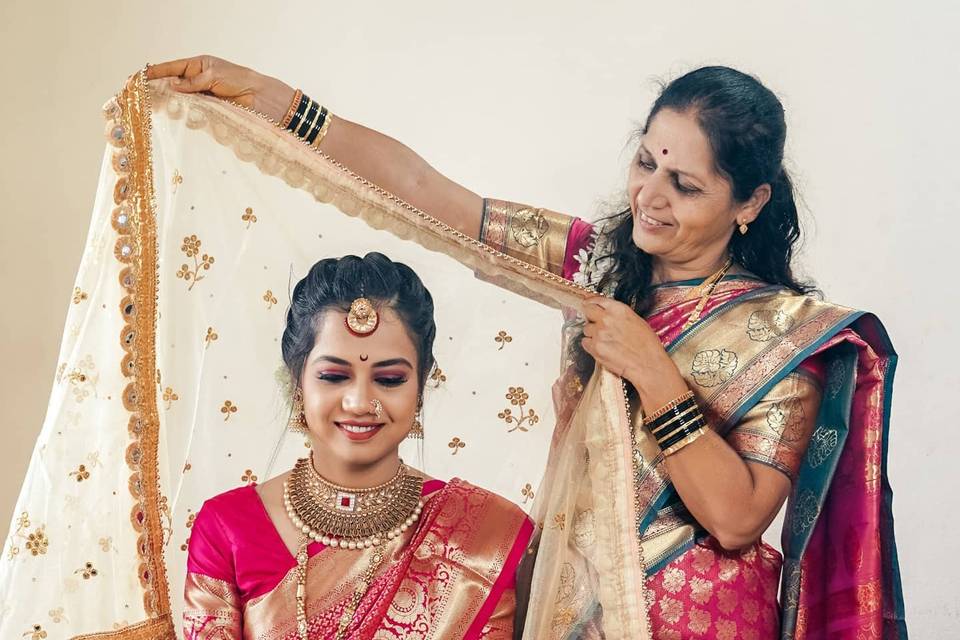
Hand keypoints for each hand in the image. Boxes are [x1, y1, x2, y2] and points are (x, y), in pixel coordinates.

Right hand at [146, 55, 294, 121]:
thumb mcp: (214, 75)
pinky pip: (193, 116)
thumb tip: (172, 86)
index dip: (154, 73)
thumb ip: (192, 82)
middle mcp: (197, 82)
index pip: (171, 68)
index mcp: (197, 66)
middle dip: (160, 93)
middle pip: (172, 88)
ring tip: (170, 108)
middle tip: (147, 100)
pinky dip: (190, 116)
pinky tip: (189, 116)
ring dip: (175, 107)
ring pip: (181, 104)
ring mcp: (202, 99)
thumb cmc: (240, 80)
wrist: (260, 98)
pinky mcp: (209, 113)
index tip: (137, 78)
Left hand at [580, 296, 683, 396]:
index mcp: (619, 310)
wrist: (648, 364)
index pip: (596, 300)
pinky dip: (590, 346)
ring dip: (592, 334)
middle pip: (588, 311)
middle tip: (595, 324)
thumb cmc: (647, 346)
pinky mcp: (595, 347)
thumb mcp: (637, 321)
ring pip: (586, 329)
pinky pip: (585, 343)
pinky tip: (602, 349)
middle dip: (590, 317)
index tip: (588, 304)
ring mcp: (599, 333)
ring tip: (606, 342)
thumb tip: (608, 315)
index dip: (591, 303)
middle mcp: (607, 318)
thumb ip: (619, 316)